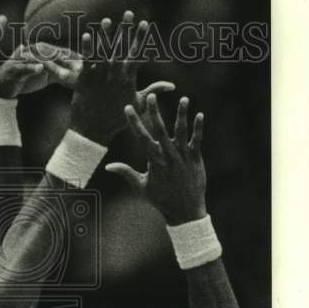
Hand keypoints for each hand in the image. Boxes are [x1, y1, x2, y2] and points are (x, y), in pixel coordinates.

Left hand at [66, 13, 174, 145]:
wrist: (94, 132)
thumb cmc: (117, 119)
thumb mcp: (138, 105)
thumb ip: (154, 91)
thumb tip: (172, 86)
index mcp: (128, 79)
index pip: (137, 54)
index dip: (141, 38)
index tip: (145, 23)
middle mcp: (115, 76)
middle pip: (121, 48)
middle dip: (125, 30)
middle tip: (128, 12)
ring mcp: (100, 78)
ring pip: (104, 52)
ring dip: (106, 35)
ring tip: (106, 20)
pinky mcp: (85, 81)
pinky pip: (86, 62)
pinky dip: (87, 49)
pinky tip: (87, 35)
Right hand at [105, 95, 206, 224]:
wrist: (184, 211)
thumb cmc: (161, 199)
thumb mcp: (141, 187)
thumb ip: (125, 173)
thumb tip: (108, 167)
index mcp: (153, 161)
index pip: (141, 137)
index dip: (134, 122)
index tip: (128, 108)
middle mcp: (168, 156)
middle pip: (160, 130)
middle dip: (155, 112)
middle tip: (151, 96)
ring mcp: (183, 156)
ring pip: (181, 131)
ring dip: (182, 115)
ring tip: (184, 98)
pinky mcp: (196, 159)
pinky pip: (198, 140)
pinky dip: (199, 128)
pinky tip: (200, 114)